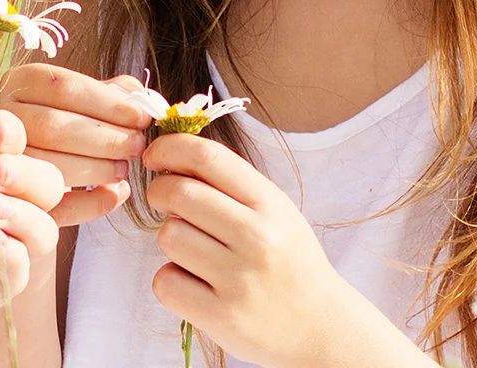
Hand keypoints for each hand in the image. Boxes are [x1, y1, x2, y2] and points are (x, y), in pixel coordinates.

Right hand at [0, 64, 152, 224]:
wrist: (12, 171)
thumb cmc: (54, 130)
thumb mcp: (73, 104)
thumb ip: (103, 94)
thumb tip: (140, 94)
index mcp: (19, 84)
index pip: (61, 85)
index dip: (105, 101)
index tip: (140, 116)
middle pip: (51, 125)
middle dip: (102, 137)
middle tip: (136, 145)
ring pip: (45, 165)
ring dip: (94, 168)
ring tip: (124, 169)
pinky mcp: (6, 202)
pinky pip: (49, 206)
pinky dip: (88, 204)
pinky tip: (115, 195)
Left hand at [145, 132, 358, 367]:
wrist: (321, 328)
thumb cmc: (289, 260)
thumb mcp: (275, 210)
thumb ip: (231, 181)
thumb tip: (173, 151)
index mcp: (269, 204)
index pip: (207, 157)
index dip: (169, 148)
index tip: (155, 156)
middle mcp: (256, 238)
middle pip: (178, 193)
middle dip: (159, 191)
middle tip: (164, 200)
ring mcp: (239, 280)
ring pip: (169, 236)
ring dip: (171, 239)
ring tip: (195, 251)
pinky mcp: (221, 317)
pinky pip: (166, 282)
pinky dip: (170, 280)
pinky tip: (194, 283)